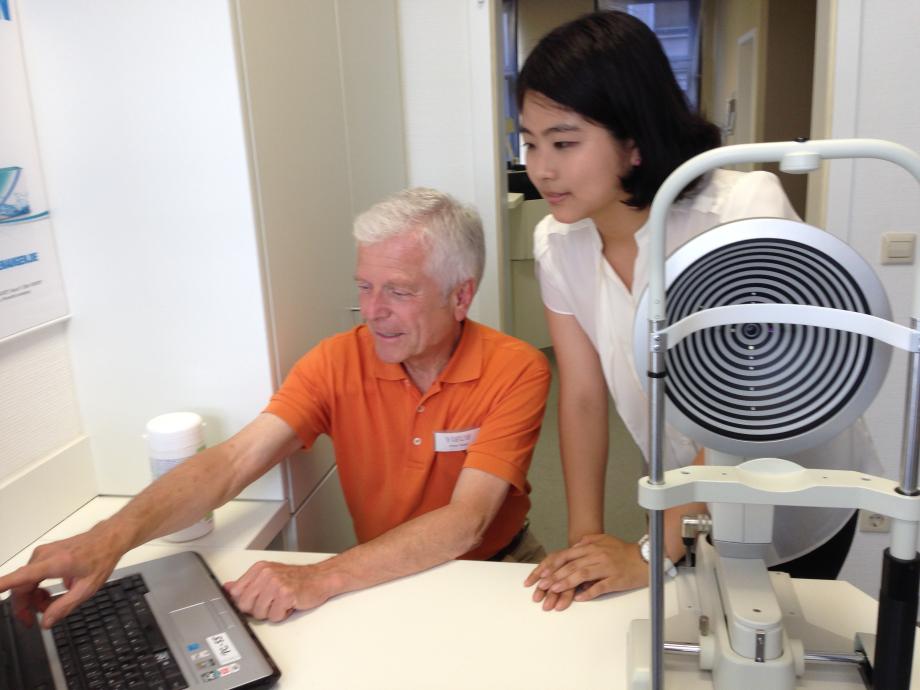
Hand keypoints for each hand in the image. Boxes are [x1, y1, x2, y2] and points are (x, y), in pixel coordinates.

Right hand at [0, 522, 126, 627]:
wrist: (108, 538)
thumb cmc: (101, 557)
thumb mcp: (87, 588)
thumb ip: (64, 607)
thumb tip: (46, 622)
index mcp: (54, 564)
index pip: (19, 577)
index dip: (1, 586)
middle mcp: (44, 556)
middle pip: (20, 585)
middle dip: (24, 606)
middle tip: (32, 621)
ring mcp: (43, 553)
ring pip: (26, 581)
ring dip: (34, 597)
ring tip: (51, 605)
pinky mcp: (45, 553)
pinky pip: (33, 574)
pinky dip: (38, 587)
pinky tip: (53, 592)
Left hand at [225, 561, 335, 622]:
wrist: (320, 578)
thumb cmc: (296, 579)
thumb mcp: (269, 576)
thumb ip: (247, 583)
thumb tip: (227, 588)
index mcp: (259, 568)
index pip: (235, 592)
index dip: (244, 602)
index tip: (253, 601)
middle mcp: (266, 574)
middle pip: (245, 604)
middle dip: (257, 609)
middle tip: (271, 602)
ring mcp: (276, 583)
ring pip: (259, 613)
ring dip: (271, 613)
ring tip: (281, 602)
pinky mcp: (286, 594)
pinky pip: (275, 616)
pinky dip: (282, 615)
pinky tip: (289, 605)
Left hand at [523, 534, 647, 610]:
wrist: (646, 558)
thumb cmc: (623, 551)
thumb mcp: (604, 540)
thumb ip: (587, 542)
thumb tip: (573, 547)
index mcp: (591, 547)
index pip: (567, 555)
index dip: (553, 565)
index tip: (541, 574)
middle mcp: (597, 555)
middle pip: (571, 566)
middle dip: (554, 576)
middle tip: (542, 585)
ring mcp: (606, 568)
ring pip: (582, 575)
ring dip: (566, 583)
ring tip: (554, 590)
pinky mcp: (616, 580)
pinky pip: (600, 587)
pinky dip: (588, 592)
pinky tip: (578, 598)